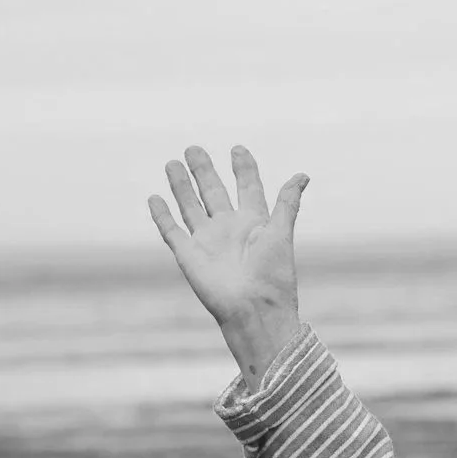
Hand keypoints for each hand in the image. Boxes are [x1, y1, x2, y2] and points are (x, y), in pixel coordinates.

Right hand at [148, 144, 308, 386]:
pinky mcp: (187, 254)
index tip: (238, 149)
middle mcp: (230, 229)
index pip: (248, 188)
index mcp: (255, 223)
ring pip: (190, 206)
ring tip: (172, 163)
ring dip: (181, 186)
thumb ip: (287, 203)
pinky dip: (162, 214)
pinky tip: (154, 198)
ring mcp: (207, 241)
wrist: (253, 309)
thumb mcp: (281, 233)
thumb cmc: (273, 275)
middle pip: (214, 192)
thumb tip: (302, 174)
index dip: (243, 169)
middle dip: (204, 171)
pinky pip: (171, 230)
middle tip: (193, 148)